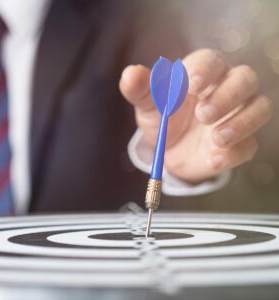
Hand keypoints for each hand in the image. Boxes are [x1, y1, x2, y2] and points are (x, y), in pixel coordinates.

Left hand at [119, 49, 272, 182]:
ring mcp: (236, 117)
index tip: (193, 84)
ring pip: (259, 108)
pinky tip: (214, 159)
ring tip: (216, 138)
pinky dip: (235, 152)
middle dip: (227, 95)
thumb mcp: (148, 105)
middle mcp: (226, 90)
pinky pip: (249, 145)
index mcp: (202, 74)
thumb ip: (141, 90)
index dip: (206, 69)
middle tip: (203, 114)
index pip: (212, 60)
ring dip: (241, 122)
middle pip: (245, 80)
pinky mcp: (239, 144)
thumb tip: (130, 74)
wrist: (170, 150)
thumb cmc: (162, 119)